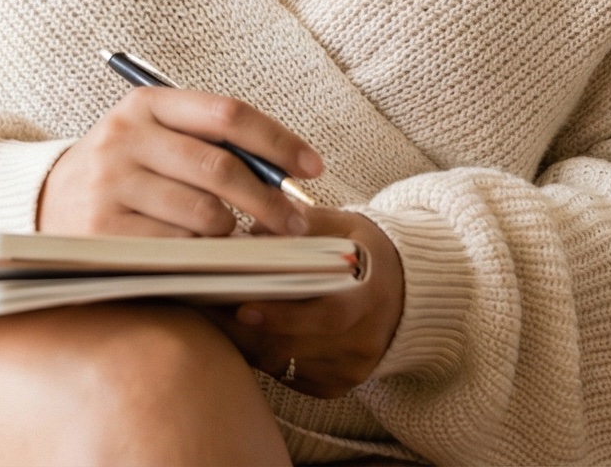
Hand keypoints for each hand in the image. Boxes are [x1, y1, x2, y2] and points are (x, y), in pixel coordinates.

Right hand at [36, 87, 325, 237]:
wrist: (45, 204)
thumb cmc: (124, 173)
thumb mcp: (156, 140)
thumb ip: (212, 145)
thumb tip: (286, 174)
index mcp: (145, 105)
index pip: (227, 113)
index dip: (278, 140)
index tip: (313, 166)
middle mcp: (123, 137)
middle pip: (220, 168)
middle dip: (269, 201)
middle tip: (295, 223)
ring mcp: (109, 184)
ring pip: (204, 215)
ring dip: (232, 234)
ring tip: (235, 240)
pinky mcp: (102, 232)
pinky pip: (177, 250)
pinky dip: (201, 258)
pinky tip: (204, 257)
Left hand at [201, 209, 405, 396]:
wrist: (405, 292)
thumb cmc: (364, 252)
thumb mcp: (345, 226)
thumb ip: (306, 223)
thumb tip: (258, 227)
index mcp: (370, 295)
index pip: (327, 315)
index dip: (284, 316)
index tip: (242, 307)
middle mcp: (364, 338)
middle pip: (296, 345)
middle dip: (246, 329)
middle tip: (205, 306)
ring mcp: (351, 367)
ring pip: (285, 364)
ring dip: (246, 342)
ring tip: (212, 316)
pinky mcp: (337, 385)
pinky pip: (289, 377)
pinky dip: (262, 356)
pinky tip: (241, 334)